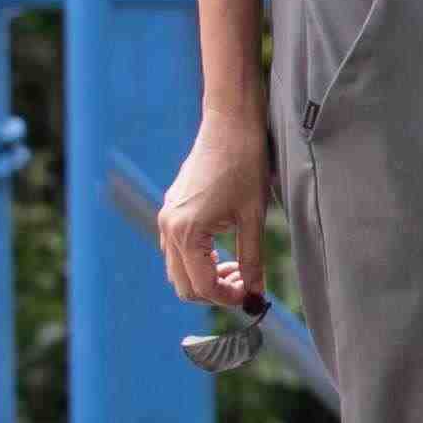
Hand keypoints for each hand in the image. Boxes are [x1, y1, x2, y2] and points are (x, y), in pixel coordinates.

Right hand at [158, 119, 269, 309]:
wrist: (230, 125)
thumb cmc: (245, 165)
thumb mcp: (253, 218)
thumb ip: (252, 260)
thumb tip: (257, 294)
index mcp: (187, 233)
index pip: (202, 287)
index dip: (228, 298)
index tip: (252, 295)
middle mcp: (168, 228)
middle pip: (184, 285)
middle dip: (215, 292)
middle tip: (246, 284)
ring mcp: (166, 218)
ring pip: (178, 270)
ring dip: (205, 277)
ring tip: (237, 266)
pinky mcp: (170, 209)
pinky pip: (176, 249)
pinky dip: (197, 260)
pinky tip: (222, 250)